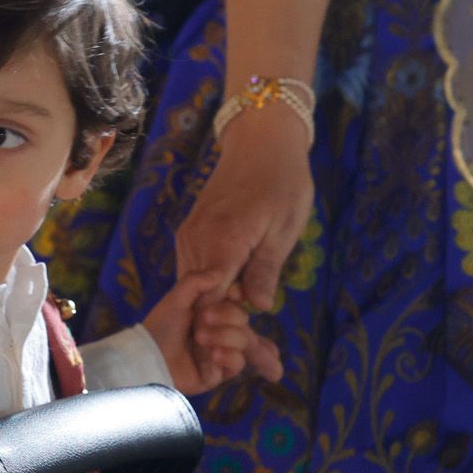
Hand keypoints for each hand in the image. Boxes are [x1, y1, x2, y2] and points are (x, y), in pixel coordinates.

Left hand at [141, 269, 282, 393]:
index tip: (232, 293)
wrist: (149, 358)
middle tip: (203, 318)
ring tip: (200, 338)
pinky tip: (213, 354)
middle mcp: (218, 331)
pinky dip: (229, 356)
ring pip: (244, 340)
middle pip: (243, 319)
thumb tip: (221, 272)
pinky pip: (238, 363)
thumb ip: (196, 281)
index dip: (237, 297)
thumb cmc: (160, 327)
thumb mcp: (176, 298)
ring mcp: (220, 352)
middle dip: (227, 316)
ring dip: (225, 336)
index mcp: (210, 312)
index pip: (236, 302)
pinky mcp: (218, 373)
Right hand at [175, 100, 314, 311]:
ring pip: (192, 286)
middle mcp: (195, 242)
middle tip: (253, 317)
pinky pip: (193, 270)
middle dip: (220, 315)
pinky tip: (235, 280)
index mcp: (221, 243)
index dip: (227, 321)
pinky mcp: (188, 232)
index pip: (210, 301)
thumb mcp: (284, 230)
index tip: (250, 329)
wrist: (260, 142)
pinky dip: (210, 282)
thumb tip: (259, 308)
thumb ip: (266, 270)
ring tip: (247, 297)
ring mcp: (188, 236)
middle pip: (197, 297)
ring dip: (215, 299)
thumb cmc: (283, 183)